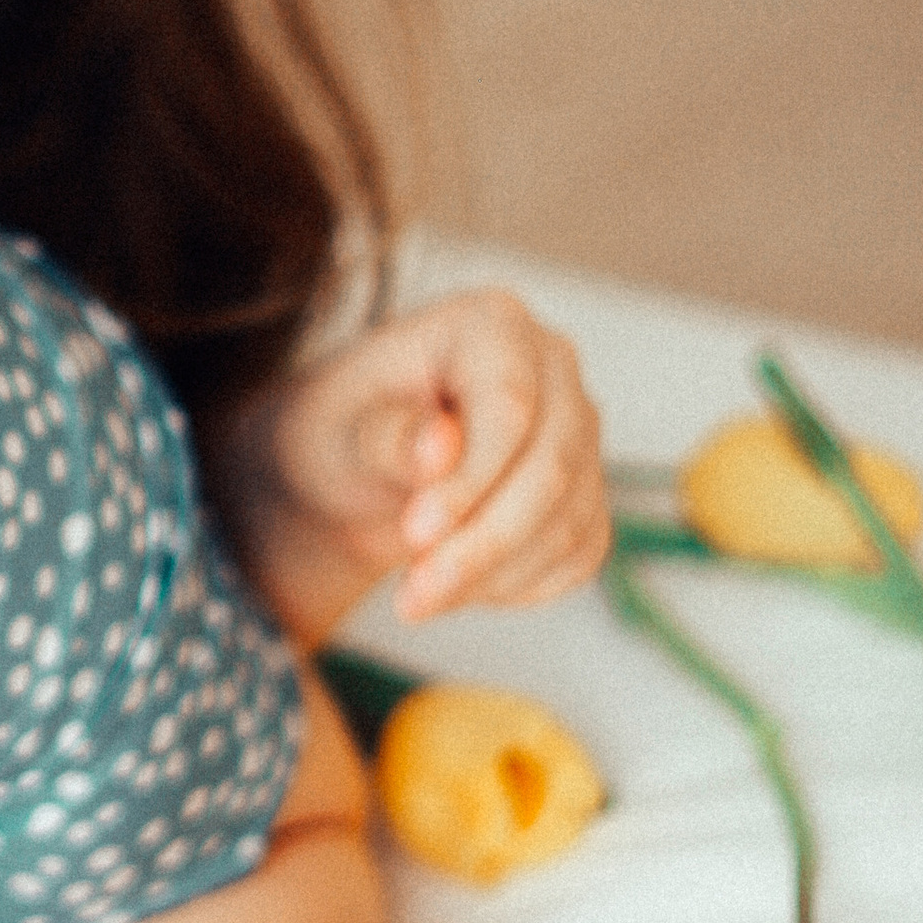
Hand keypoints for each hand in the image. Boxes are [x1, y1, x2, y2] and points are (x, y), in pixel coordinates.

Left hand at [223, 291, 607, 646]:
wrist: (358, 472)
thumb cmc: (343, 432)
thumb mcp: (336, 430)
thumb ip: (386, 436)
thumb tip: (441, 445)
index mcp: (492, 324)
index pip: (510, 406)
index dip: (471, 480)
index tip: (415, 534)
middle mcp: (553, 368)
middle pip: (550, 468)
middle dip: (482, 545)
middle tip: (413, 598)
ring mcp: (578, 431)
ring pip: (569, 520)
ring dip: (492, 575)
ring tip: (417, 597)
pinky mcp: (586, 492)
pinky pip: (576, 554)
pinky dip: (517, 585)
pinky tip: (458, 583)